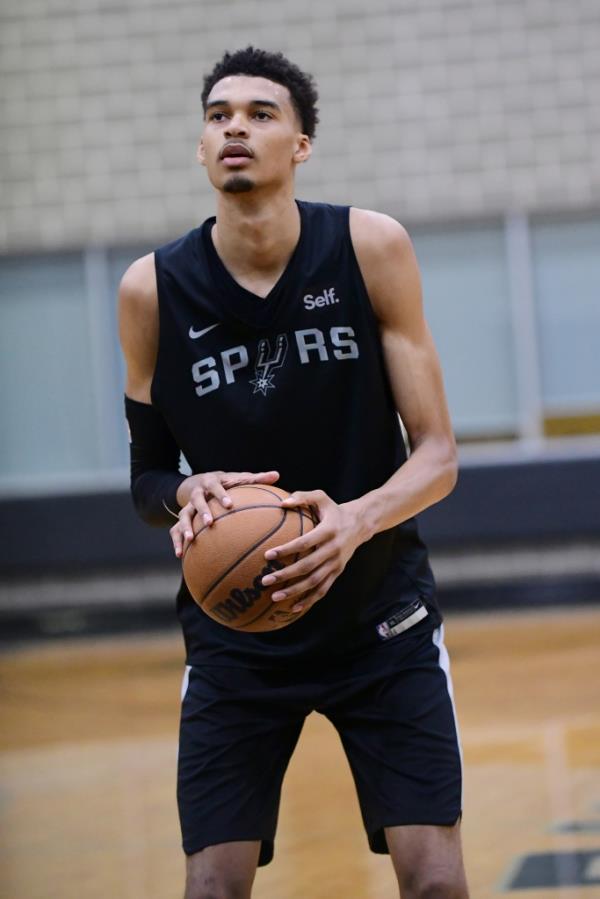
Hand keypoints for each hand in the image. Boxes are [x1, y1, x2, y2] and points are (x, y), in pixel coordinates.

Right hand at [171, 469, 279, 557]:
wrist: (202, 482)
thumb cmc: (227, 483)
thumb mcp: (239, 478)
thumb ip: (257, 478)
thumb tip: (277, 474)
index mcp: (212, 482)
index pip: (216, 487)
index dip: (221, 495)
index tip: (229, 505)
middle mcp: (198, 493)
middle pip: (197, 501)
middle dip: (202, 512)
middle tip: (209, 523)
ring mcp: (188, 505)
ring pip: (183, 516)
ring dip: (185, 528)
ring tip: (190, 540)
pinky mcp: (183, 517)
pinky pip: (175, 530)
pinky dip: (176, 542)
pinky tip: (180, 555)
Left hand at [261, 490, 367, 613]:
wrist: (360, 524)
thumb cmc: (333, 509)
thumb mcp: (321, 497)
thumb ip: (302, 496)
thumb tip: (282, 503)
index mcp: (328, 531)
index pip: (305, 543)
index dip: (287, 549)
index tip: (268, 555)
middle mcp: (333, 549)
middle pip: (308, 566)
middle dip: (286, 575)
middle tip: (265, 581)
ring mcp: (336, 563)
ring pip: (315, 582)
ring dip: (295, 591)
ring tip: (274, 597)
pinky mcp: (338, 572)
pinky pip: (323, 589)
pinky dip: (309, 600)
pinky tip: (293, 608)